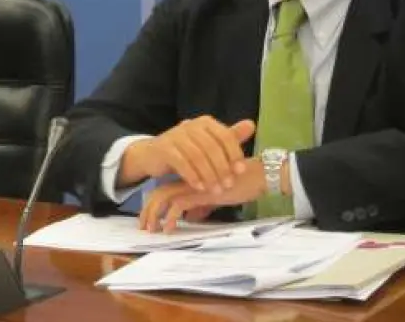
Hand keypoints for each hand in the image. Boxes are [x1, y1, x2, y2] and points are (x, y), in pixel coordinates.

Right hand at [120, 116, 255, 193]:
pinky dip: (192, 176)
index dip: (234, 153)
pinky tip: (199, 187)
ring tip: (216, 190)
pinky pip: (182, 163)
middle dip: (222, 168)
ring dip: (209, 175)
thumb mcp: (209, 144)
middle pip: (211, 147)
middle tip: (228, 185)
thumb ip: (229, 137)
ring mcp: (176, 135)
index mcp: (205, 122)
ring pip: (197, 156)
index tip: (241, 171)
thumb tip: (251, 125)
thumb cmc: (186, 151)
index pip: (225, 136)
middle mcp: (191, 125)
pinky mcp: (164, 148)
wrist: (154, 155)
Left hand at [139, 157, 267, 232]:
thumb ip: (204, 205)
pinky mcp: (201, 192)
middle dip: (147, 210)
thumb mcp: (218, 197)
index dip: (153, 204)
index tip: (149, 219)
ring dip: (154, 214)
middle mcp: (189, 179)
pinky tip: (169, 229)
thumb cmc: (243, 184)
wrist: (260, 175)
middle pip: (158, 192)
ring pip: (163, 197)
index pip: (164, 188)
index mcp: (191, 178)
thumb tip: (193, 218)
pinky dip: (171, 218)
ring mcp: (194, 184)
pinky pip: (178, 205)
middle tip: (144, 226)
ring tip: (151, 230)